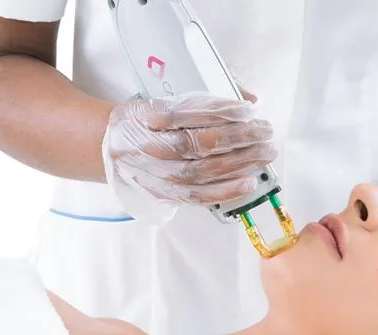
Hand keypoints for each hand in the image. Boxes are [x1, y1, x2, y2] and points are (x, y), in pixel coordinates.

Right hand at [103, 91, 275, 207]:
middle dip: (238, 138)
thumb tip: (249, 98)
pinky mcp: (163, 193)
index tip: (247, 109)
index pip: (185, 112)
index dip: (220, 112)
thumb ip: (205, 95)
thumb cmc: (147, 118)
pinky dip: (225, 191)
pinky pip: (196, 197)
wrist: (112, 147)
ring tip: (264, 153)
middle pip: (196, 144)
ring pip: (200, 172)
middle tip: (264, 130)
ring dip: (239, 163)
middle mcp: (148, 145)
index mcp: (146, 115)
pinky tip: (248, 182)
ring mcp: (154, 173)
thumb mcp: (164, 95)